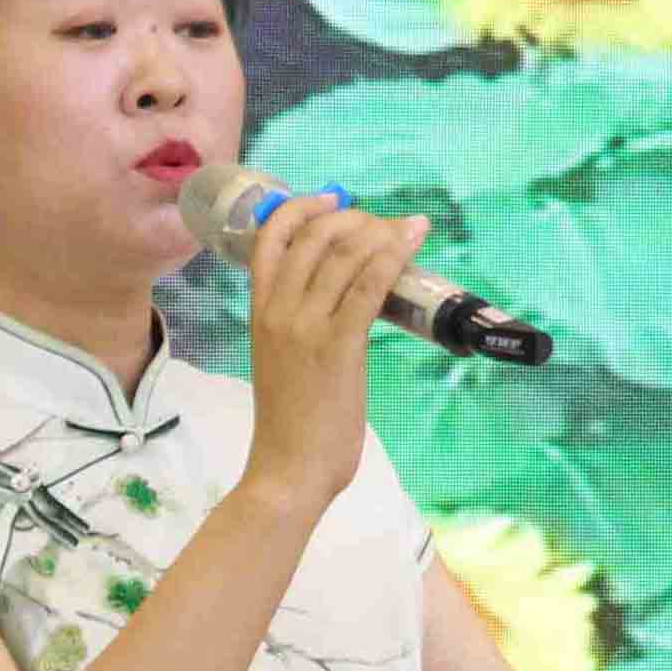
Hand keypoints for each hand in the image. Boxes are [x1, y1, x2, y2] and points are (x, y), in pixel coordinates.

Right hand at [237, 180, 428, 519]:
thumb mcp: (282, 362)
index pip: (271, 238)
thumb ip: (298, 327)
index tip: (334, 200)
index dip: (304, 207)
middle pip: (314, 235)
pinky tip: (412, 242)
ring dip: (381, 231)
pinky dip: (393, 255)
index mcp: (259, 312)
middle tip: (383, 226)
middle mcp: (278, 310)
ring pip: (344, 253)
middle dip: (354, 217)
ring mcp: (306, 326)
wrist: (288, 469)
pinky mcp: (339, 345)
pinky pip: (368, 285)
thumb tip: (340, 302)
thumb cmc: (290, 425)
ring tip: (406, 231)